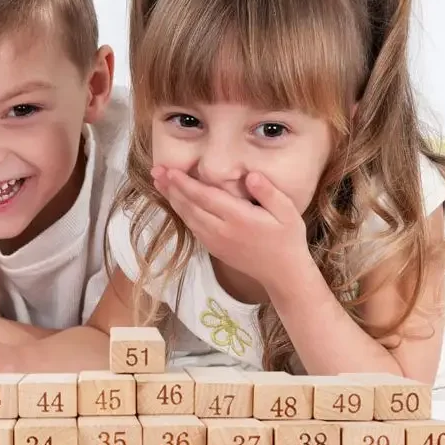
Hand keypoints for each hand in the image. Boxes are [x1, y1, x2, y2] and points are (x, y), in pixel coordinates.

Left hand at [152, 166, 309, 288]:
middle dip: (171, 187)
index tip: (170, 170)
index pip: (205, 197)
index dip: (185, 184)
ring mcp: (215, 241)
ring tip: (159, 182)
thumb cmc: (287, 239)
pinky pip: (193, 228)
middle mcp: (222, 230)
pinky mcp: (214, 248)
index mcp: (238, 218)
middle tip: (156, 170)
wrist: (281, 273)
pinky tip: (175, 202)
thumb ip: (269, 192)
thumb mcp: (287, 212)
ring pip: (188, 217)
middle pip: (190, 206)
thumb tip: (251, 176)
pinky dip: (181, 213)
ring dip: (172, 199)